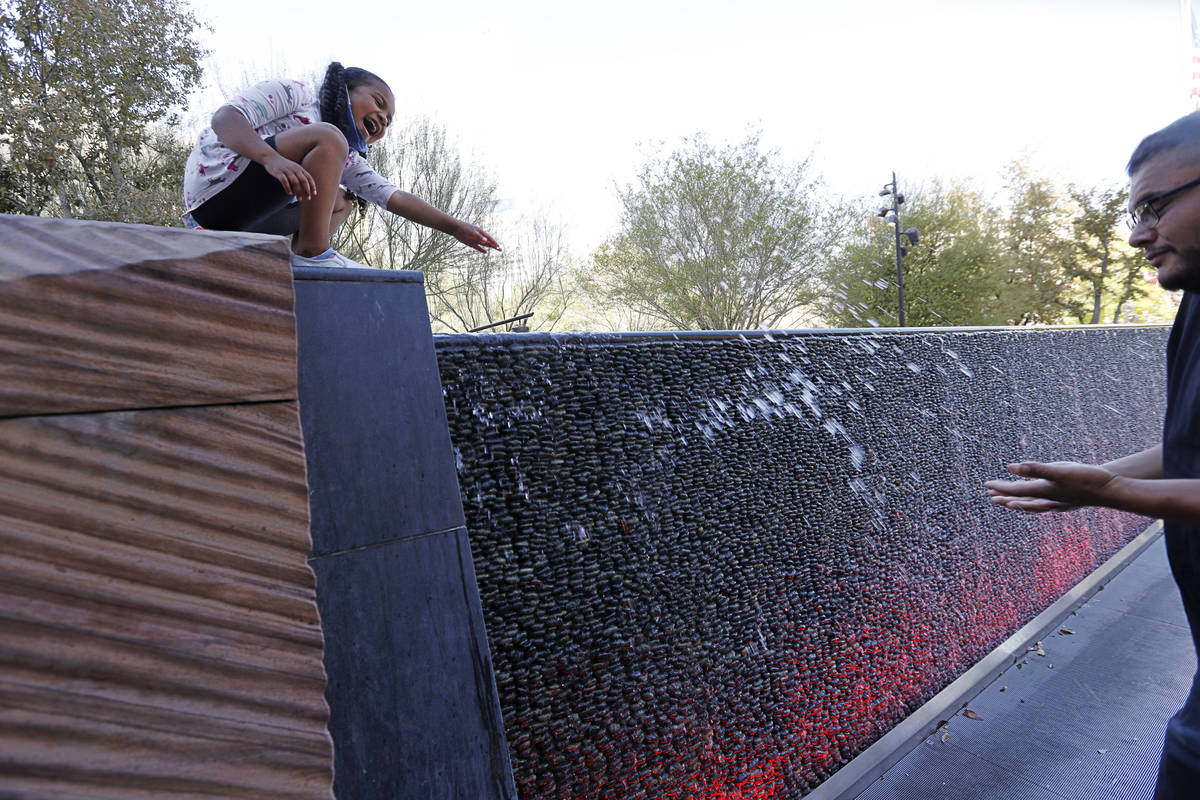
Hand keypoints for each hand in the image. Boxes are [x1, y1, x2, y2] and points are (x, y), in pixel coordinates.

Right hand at [263, 153, 316, 200]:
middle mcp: (294, 169)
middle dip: (307, 190)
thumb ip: (300, 176)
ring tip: (299, 198)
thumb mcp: (294, 168)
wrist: (271, 158)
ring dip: (298, 191)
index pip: (309, 178)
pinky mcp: (279, 173)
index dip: (312, 186)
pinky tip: (289, 193)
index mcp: (299, 169)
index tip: (314, 194)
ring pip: (295, 182)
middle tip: (308, 198)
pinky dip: (288, 188)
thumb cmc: (284, 166)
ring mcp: (287, 171)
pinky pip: (284, 181)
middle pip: (303, 180)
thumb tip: (306, 189)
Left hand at [453, 221, 500, 252]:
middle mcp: (479, 236)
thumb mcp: (471, 232)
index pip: (489, 238)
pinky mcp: (471, 243)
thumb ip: (479, 236)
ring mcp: (475, 240)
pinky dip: (482, 250)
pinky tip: (485, 252)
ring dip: (490, 247)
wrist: (455, 228)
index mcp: (481, 232)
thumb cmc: (464, 229)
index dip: (494, 242)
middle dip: (494, 246)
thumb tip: (486, 241)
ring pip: (484, 244)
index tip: (498, 247)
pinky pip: (478, 247)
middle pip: (488, 242)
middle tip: (500, 250)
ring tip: (496, 249)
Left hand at [985, 461, 1119, 512]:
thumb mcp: (1061, 470)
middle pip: (1022, 500)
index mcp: (1044, 491)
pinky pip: (1046, 502)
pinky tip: (1041, 499)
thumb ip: (1035, 469)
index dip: (1000, 487)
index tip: (987, 485)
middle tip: (991, 497)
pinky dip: (1037, 501)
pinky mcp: (1069, 501)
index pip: (1016, 491)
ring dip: (1020, 502)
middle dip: (1006, 498)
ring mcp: (1060, 502)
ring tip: (1011, 502)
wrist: (1114, 490)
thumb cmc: (1088, 479)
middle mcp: (1049, 499)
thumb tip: (1011, 467)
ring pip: (1034, 504)